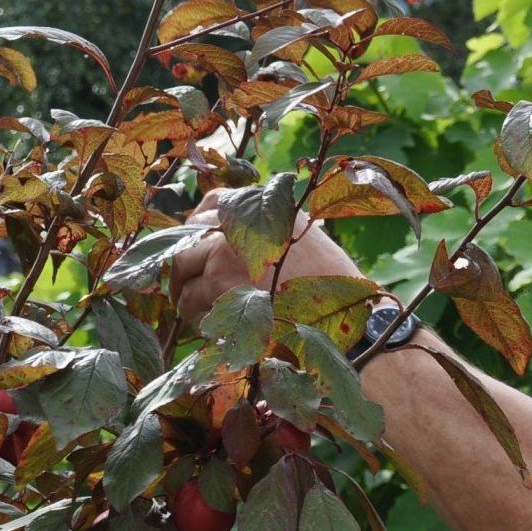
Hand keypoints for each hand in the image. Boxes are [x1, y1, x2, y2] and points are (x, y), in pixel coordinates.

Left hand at [167, 188, 364, 327]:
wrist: (349, 318)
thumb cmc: (332, 289)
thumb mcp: (302, 241)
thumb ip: (264, 234)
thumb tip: (217, 247)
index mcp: (266, 202)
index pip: (213, 203)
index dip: (197, 227)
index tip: (197, 248)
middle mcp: (243, 217)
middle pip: (188, 236)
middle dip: (184, 266)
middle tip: (187, 287)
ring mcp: (226, 248)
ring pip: (182, 270)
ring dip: (187, 294)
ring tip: (202, 311)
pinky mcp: (218, 283)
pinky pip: (190, 301)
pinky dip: (197, 317)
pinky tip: (218, 328)